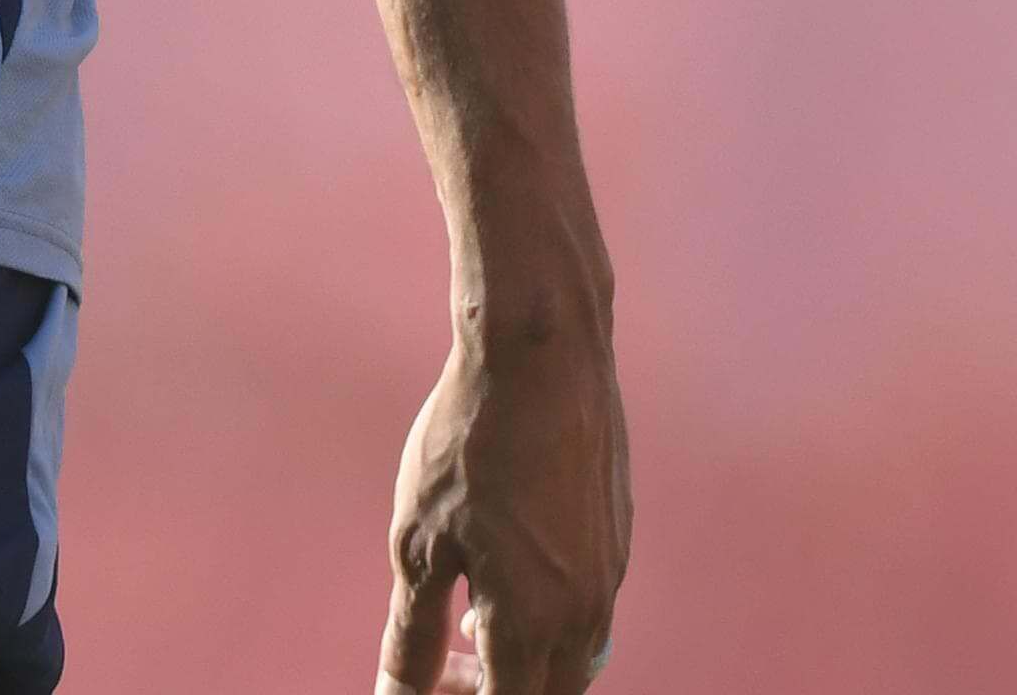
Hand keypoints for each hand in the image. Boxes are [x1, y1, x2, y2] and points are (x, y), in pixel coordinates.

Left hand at [379, 310, 627, 692]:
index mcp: (533, 624)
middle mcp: (585, 612)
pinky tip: (502, 577)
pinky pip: (587, 611)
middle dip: (496, 690)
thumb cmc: (469, 444)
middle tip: (445, 665)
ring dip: (524, 661)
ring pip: (573, 658)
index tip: (428, 682)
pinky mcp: (616, 538)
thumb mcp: (420, 541)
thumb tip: (400, 691)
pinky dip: (547, 620)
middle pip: (547, 693)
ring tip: (466, 628)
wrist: (541, 356)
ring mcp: (609, 574)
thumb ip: (413, 631)